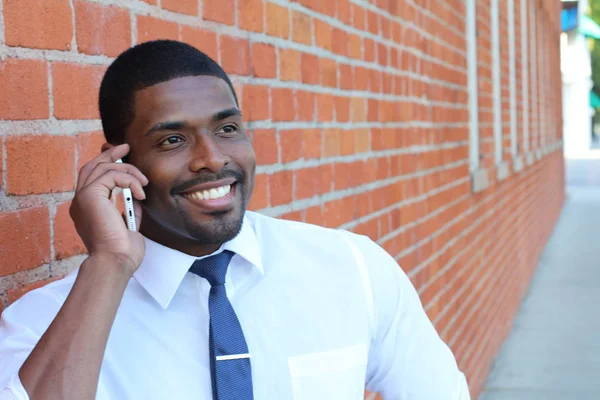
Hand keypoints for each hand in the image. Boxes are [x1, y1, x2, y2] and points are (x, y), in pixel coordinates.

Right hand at [70, 144, 148, 274]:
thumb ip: (129, 209)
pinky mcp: (89, 196)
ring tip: (144, 182)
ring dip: (128, 171)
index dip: (105, 163)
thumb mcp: (129, 225)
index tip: (123, 156)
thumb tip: (137, 196)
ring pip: (103, 167)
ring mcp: (82, 198)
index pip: (92, 178)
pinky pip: (111, 175)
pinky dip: (130, 180)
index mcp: (87, 209)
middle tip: (126, 147)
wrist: (116, 261)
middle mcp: (80, 202)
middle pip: (92, 167)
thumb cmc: (122, 251)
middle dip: (110, 154)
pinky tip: (140, 193)